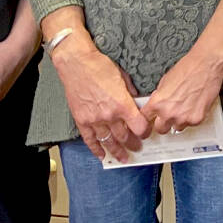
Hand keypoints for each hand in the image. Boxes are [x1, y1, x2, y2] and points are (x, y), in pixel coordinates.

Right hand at [51, 34, 147, 162]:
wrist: (76, 63)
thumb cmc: (99, 66)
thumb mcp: (122, 77)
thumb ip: (131, 93)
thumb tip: (137, 103)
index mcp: (122, 104)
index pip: (138, 126)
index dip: (144, 132)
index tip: (146, 133)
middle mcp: (109, 115)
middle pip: (125, 136)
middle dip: (133, 144)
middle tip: (137, 148)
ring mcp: (94, 120)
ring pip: (109, 142)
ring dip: (117, 151)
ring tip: (123, 158)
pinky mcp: (82, 120)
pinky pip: (90, 140)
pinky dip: (96, 150)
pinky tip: (102, 156)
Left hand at [143, 45, 222, 135]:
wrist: (206, 64)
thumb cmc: (188, 68)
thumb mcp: (165, 80)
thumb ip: (160, 96)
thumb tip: (158, 104)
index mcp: (157, 103)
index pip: (146, 118)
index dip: (150, 117)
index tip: (152, 118)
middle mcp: (169, 113)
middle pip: (160, 129)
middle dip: (163, 123)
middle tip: (169, 115)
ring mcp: (183, 118)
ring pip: (177, 128)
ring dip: (179, 120)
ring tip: (185, 107)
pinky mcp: (197, 119)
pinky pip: (191, 124)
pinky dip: (192, 117)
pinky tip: (194, 105)